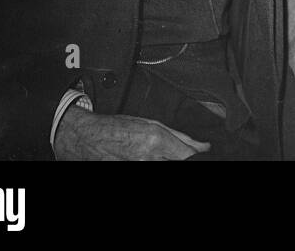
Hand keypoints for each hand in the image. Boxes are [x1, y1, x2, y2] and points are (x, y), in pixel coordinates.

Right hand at [53, 105, 210, 159]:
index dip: (198, 154)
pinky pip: (152, 168)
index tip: (203, 151)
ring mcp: (140, 167)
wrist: (90, 138)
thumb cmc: (118, 127)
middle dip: (181, 157)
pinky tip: (151, 157)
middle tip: (172, 150)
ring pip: (166, 165)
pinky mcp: (133, 171)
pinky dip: (156, 162)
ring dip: (167, 158)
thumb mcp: (153, 123)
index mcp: (156, 141)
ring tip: (157, 152)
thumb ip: (180, 136)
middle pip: (177, 162)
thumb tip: (202, 145)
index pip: (187, 155)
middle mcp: (149, 159)